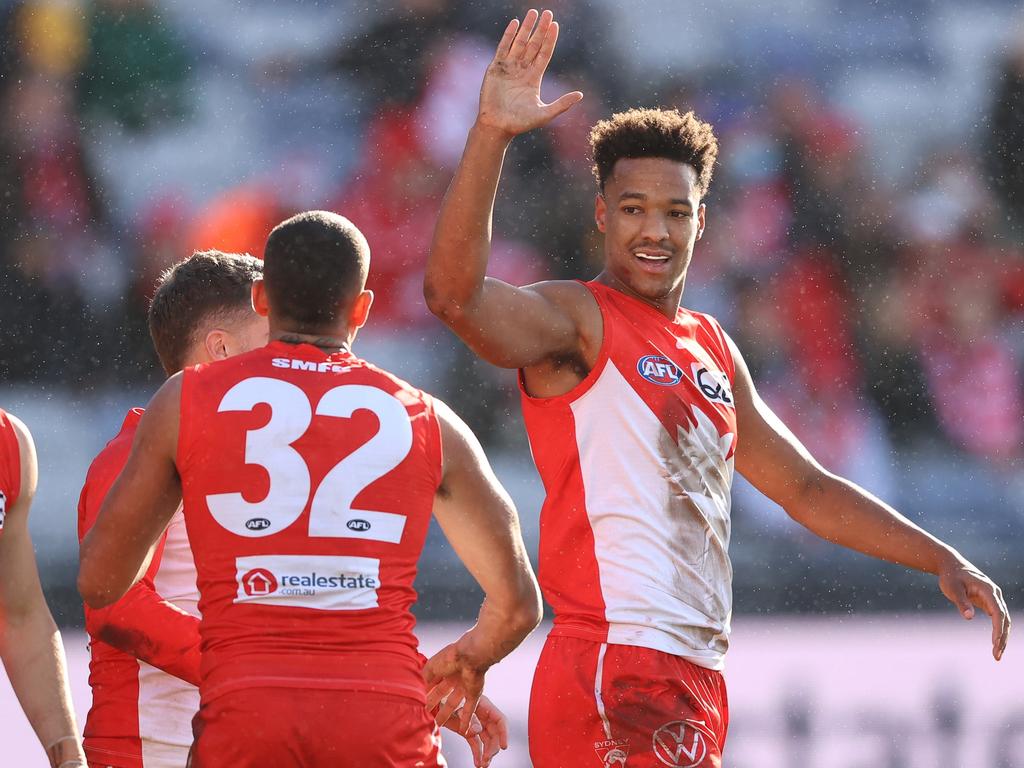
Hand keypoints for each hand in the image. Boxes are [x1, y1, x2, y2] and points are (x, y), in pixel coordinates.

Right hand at [424, 639, 488, 736]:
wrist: (471, 657)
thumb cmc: (450, 658)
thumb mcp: (431, 668)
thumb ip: (423, 678)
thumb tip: (417, 689)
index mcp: (443, 668)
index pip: (432, 683)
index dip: (425, 693)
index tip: (418, 704)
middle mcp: (453, 676)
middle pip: (441, 694)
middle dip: (434, 704)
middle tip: (426, 716)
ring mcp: (464, 685)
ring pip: (454, 703)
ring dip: (447, 714)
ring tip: (439, 725)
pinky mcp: (474, 693)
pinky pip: (470, 708)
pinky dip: (466, 719)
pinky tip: (462, 729)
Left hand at [440, 695, 508, 767]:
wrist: (434, 703)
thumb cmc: (446, 698)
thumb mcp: (457, 706)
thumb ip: (468, 717)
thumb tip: (478, 730)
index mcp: (484, 706)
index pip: (500, 720)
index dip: (504, 733)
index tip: (504, 747)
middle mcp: (483, 716)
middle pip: (494, 734)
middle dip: (492, 748)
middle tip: (487, 759)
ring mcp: (476, 724)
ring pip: (487, 741)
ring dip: (486, 753)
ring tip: (483, 765)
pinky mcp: (468, 732)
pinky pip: (476, 744)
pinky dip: (478, 754)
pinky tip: (477, 763)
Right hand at [477, 8, 582, 137]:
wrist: (498, 126)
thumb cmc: (520, 123)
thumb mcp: (544, 114)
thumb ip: (562, 104)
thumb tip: (580, 95)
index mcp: (534, 78)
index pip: (544, 54)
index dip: (549, 40)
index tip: (555, 25)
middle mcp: (522, 70)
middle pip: (533, 45)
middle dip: (540, 29)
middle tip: (547, 13)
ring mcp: (508, 67)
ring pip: (519, 43)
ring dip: (526, 28)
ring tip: (533, 13)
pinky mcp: (495, 68)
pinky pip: (503, 48)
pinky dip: (508, 35)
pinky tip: (515, 23)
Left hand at [938, 556, 1010, 659]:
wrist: (950, 565)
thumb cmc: (950, 576)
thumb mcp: (952, 588)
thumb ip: (961, 602)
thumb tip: (969, 617)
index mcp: (988, 590)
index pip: (998, 613)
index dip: (998, 629)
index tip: (995, 644)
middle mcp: (995, 594)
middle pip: (1004, 619)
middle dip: (1002, 638)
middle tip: (996, 656)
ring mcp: (993, 598)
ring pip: (1003, 620)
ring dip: (1002, 636)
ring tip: (996, 654)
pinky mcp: (989, 601)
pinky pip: (998, 618)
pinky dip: (998, 630)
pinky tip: (996, 643)